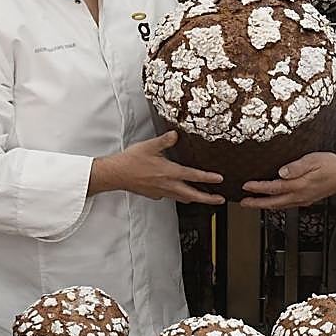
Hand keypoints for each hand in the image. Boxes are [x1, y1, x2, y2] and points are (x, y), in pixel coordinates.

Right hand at [92, 131, 223, 204]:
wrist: (116, 174)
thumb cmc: (131, 161)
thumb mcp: (149, 146)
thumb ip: (164, 141)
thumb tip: (176, 134)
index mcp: (169, 172)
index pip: (193, 176)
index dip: (208, 178)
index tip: (219, 180)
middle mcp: (167, 185)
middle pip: (192, 195)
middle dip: (208, 198)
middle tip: (219, 200)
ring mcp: (161, 192)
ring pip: (182, 198)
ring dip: (195, 198)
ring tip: (204, 199)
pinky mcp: (154, 195)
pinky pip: (170, 197)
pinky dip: (179, 196)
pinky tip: (178, 192)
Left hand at [238, 153, 335, 209]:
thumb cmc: (333, 166)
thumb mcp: (314, 160)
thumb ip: (297, 166)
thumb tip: (281, 171)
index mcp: (299, 185)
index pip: (273, 187)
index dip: (258, 188)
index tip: (246, 186)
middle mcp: (300, 195)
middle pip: (273, 202)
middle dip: (257, 203)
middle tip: (244, 202)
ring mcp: (303, 199)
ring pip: (280, 205)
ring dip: (265, 205)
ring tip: (254, 203)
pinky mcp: (307, 199)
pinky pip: (287, 205)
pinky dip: (277, 205)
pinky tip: (274, 202)